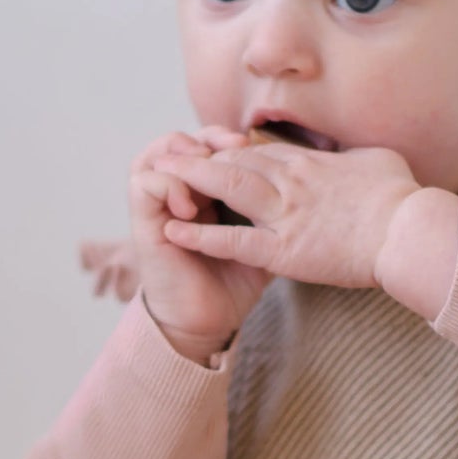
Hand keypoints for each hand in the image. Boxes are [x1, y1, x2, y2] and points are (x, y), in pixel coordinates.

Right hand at [128, 126, 274, 358]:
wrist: (206, 321)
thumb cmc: (233, 284)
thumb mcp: (262, 242)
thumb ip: (274, 214)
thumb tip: (313, 189)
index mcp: (202, 195)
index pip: (205, 147)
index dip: (224, 137)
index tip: (248, 138)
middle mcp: (176, 196)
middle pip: (181, 143)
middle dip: (208, 137)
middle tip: (232, 142)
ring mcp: (158, 208)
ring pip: (157, 154)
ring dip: (183, 152)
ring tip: (208, 162)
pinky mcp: (145, 224)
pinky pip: (145, 184)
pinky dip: (168, 184)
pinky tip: (190, 203)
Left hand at [152, 138, 420, 289]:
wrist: (409, 232)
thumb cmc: (404, 200)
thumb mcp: (380, 162)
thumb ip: (359, 159)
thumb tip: (361, 158)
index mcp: (313, 164)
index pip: (263, 153)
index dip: (233, 151)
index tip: (213, 151)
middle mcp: (292, 182)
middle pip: (236, 162)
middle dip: (201, 157)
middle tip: (173, 155)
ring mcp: (285, 214)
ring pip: (227, 189)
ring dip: (191, 181)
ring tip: (161, 177)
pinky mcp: (284, 249)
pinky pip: (233, 241)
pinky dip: (201, 236)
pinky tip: (174, 232)